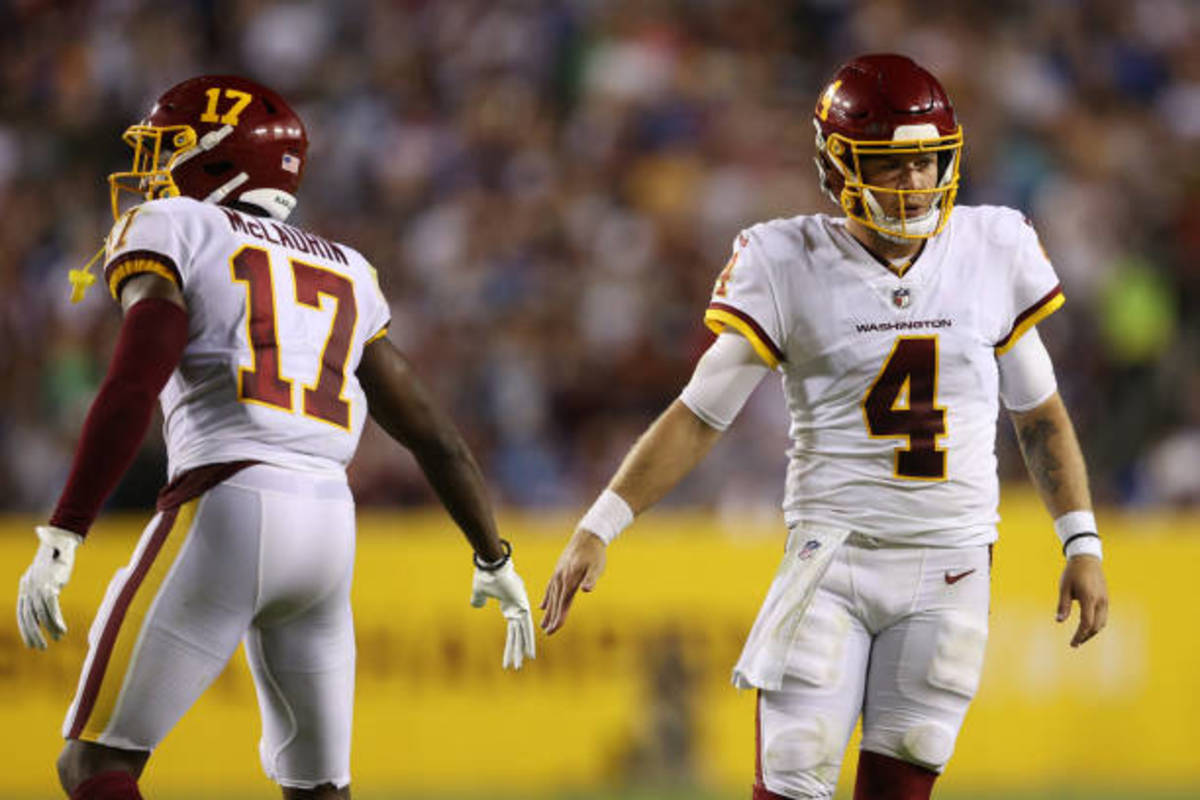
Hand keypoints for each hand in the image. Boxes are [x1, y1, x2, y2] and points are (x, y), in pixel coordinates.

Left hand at [17, 525, 82, 649]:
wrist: (59, 543)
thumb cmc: (55, 562)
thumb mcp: (44, 578)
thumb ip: (41, 594)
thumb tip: (42, 615)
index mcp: (25, 587)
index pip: (22, 614)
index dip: (26, 629)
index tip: (32, 643)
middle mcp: (28, 588)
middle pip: (28, 616)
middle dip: (33, 634)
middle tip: (40, 647)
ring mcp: (38, 586)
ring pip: (40, 613)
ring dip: (48, 628)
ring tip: (57, 638)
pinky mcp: (49, 584)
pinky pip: (50, 607)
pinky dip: (55, 620)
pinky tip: (61, 629)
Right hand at [470, 561, 534, 668]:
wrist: (492, 564)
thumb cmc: (486, 575)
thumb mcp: (480, 591)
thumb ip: (479, 600)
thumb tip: (477, 605)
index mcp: (510, 606)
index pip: (512, 632)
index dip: (511, 645)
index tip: (510, 658)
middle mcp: (518, 608)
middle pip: (518, 635)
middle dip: (516, 652)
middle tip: (517, 667)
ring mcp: (522, 607)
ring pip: (522, 634)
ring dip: (521, 650)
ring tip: (522, 664)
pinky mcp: (523, 607)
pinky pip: (525, 628)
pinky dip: (527, 641)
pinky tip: (530, 653)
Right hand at [540, 528, 606, 634]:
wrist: (587, 536)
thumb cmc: (594, 553)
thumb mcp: (597, 566)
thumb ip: (591, 579)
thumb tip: (587, 589)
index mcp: (570, 579)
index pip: (563, 603)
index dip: (559, 617)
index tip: (554, 629)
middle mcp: (561, 578)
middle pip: (555, 602)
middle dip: (552, 618)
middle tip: (548, 633)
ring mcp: (558, 575)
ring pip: (551, 597)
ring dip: (548, 611)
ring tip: (543, 624)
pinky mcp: (558, 571)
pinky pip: (550, 588)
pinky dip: (546, 598)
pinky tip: (543, 606)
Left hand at [1056, 554, 1107, 647]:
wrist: (1087, 559)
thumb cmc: (1073, 572)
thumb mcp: (1064, 587)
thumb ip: (1063, 605)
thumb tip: (1059, 621)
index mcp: (1089, 598)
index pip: (1086, 623)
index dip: (1079, 635)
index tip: (1072, 644)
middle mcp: (1100, 601)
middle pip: (1096, 626)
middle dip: (1086, 637)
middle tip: (1074, 644)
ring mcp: (1105, 600)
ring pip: (1102, 623)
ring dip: (1091, 632)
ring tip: (1080, 637)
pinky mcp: (1106, 599)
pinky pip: (1103, 617)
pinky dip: (1096, 625)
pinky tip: (1087, 627)